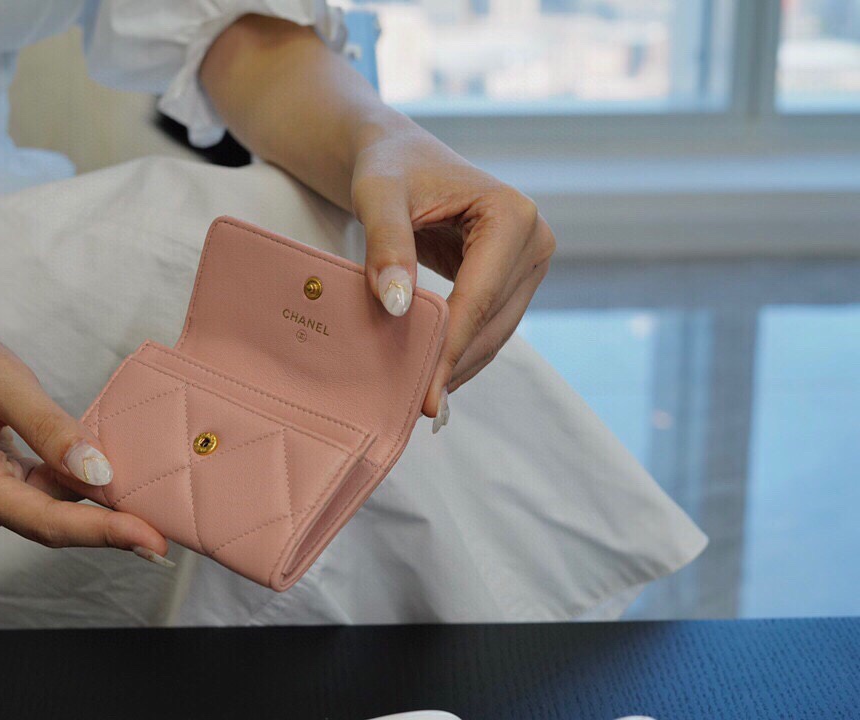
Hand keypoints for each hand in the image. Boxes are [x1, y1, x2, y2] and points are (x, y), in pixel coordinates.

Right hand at [0, 306, 172, 565]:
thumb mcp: (1, 380)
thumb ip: (50, 428)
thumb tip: (99, 473)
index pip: (48, 521)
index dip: (104, 532)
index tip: (152, 540)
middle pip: (54, 525)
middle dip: (110, 526)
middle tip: (166, 529)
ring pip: (52, 512)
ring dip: (96, 507)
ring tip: (148, 503)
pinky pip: (44, 496)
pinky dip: (76, 489)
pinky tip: (110, 480)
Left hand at [351, 126, 554, 430]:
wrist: (396, 156)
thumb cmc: (387, 169)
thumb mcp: (377, 197)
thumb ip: (386, 246)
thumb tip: (398, 306)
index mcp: (513, 214)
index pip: (479, 298)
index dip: (450, 348)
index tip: (424, 394)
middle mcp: (534, 240)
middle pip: (492, 322)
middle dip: (455, 365)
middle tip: (417, 410)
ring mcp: (529, 262)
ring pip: (495, 333)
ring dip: (459, 367)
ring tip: (422, 403)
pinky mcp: (514, 279)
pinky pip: (488, 326)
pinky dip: (460, 352)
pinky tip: (433, 379)